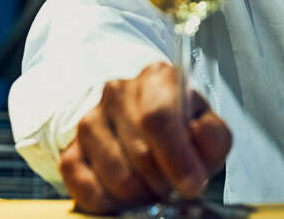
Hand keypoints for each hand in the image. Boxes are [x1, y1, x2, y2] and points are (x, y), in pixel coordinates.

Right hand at [61, 61, 231, 214]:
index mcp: (157, 78)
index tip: (191, 184)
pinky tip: (126, 196)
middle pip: (140, 153)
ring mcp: (89, 120)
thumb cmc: (183, 131)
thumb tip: (198, 135)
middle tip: (173, 188)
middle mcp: (118, 93)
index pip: (158, 118)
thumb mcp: (208, 130)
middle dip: (163, 182)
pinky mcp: (71, 151)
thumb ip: (213, 136)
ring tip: (152, 188)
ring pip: (116, 176)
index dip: (176, 157)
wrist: (151, 133)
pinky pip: (85, 189)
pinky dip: (110, 204)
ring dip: (140, 195)